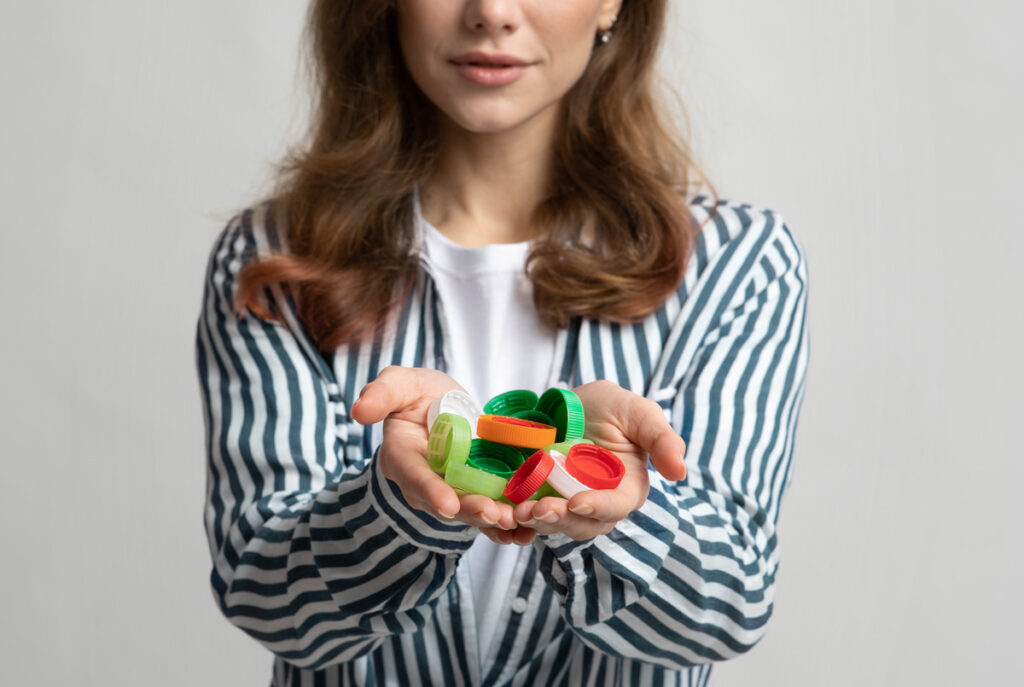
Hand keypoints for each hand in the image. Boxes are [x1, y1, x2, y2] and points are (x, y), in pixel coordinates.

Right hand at [350, 366, 530, 543]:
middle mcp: (426, 482)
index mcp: (403, 457)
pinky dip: (509, 526)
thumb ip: (381, 394)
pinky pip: (491, 512)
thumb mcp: (399, 384)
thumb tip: (359, 410)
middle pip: (448, 501)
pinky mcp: (476, 492)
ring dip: (494, 520)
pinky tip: (528, 533)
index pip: (414, 477)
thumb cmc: (417, 394)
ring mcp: (453, 490)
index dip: (430, 491)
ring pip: (472, 510)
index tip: (446, 504)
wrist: (442, 406)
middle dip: (471, 510)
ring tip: (516, 522)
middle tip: (494, 515)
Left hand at [514, 380, 686, 540]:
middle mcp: (595, 504)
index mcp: (625, 489)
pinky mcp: (536, 500)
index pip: (615, 506)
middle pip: (582, 525)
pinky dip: (513, 521)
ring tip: (516, 512)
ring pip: (552, 525)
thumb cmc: (611, 407)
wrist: (568, 403)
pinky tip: (500, 514)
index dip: (598, 507)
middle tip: (537, 510)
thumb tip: (680, 470)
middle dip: (560, 520)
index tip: (578, 502)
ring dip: (535, 522)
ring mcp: (564, 504)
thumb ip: (661, 438)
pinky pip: (526, 518)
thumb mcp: (638, 412)